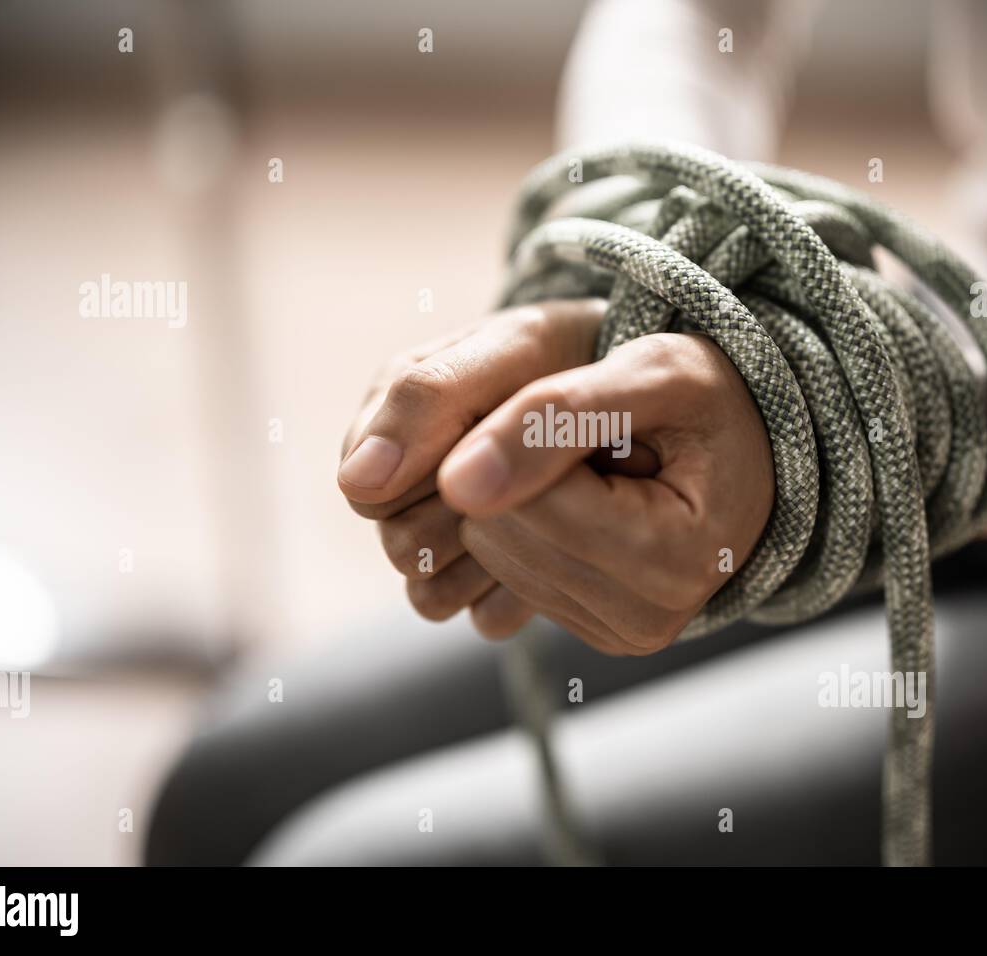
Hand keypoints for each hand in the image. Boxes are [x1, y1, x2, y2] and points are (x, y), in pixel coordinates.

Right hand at [337, 300, 605, 635]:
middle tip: (533, 469)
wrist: (632, 386)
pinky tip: (561, 542)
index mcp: (391, 431)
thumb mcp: (510, 351)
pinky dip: (522, 588)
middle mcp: (409, 496)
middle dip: (468, 511)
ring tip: (549, 503)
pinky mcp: (496, 590)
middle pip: (402, 549)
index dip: (436, 469)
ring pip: (432, 594)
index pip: (373, 493)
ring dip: (495, 553)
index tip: (496, 430)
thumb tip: (354, 484)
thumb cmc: (563, 358)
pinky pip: (486, 619)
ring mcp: (449, 549)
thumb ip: (430, 399)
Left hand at [437, 330, 773, 654]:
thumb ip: (557, 416)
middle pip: (498, 528)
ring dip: (523, 492)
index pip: (526, 495)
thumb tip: (454, 485)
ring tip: (599, 469)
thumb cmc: (712, 399)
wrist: (757, 449)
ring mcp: (618, 635)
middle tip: (599, 442)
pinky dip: (531, 522)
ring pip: (489, 550)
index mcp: (672, 557)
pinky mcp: (593, 634)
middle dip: (524, 467)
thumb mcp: (652, 373)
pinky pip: (503, 571)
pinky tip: (590, 499)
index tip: (587, 406)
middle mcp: (646, 618)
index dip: (529, 432)